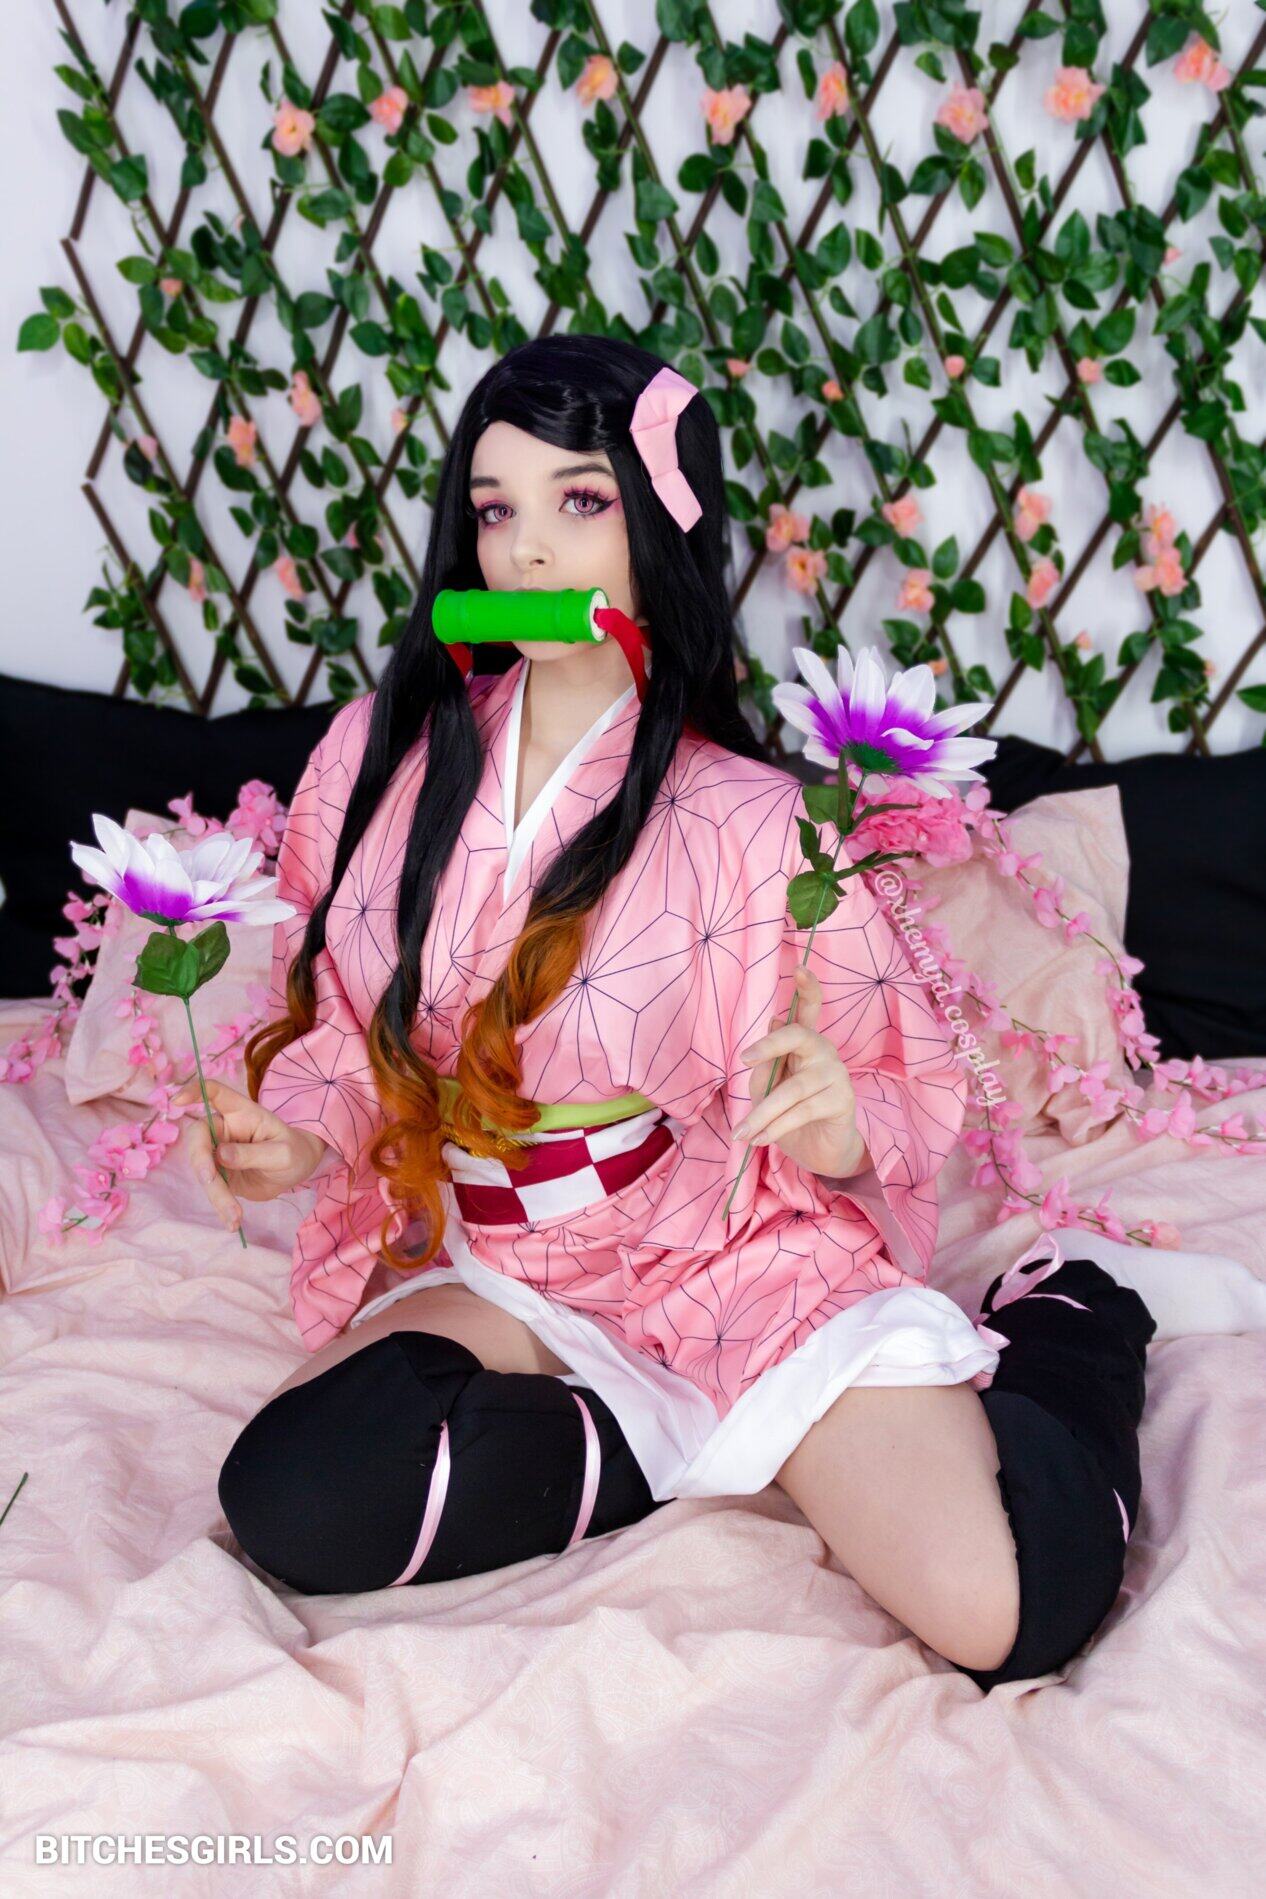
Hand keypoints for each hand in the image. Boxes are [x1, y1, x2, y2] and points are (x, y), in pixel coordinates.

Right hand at [171, 1077, 332, 1229]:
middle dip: (200, 1161)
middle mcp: (225, 1130)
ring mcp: (219, 1153)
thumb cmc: (293, 1151)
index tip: (177, 1101)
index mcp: (241, 1113)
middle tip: (210, 1181)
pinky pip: (212, 1189)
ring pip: (203, 1170)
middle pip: (199, 1139)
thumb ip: (254, 1153)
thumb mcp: (283, 1153)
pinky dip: (220, 1207)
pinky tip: (232, 1223)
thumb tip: (221, 1155)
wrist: (296, 1171)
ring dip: (215, 1194)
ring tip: (234, 1217)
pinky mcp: (220, 1175)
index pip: (214, 1093)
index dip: (194, 1092)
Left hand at [734, 965, 869, 1178]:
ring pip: (792, 1089)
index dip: (808, 987)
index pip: (809, 1009)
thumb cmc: (787, 1113)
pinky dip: (776, 1127)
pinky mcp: (843, 1100)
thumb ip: (765, 1062)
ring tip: (741, 1133)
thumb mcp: (766, 1087)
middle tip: (744, 1060)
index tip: (800, 968)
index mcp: (804, 1042)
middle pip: (799, 1036)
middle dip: (771, 1045)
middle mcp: (824, 1051)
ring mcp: (837, 1074)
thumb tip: (772, 1022)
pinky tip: (760, 1138)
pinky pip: (802, 1111)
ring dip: (762, 1114)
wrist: (816, 1150)